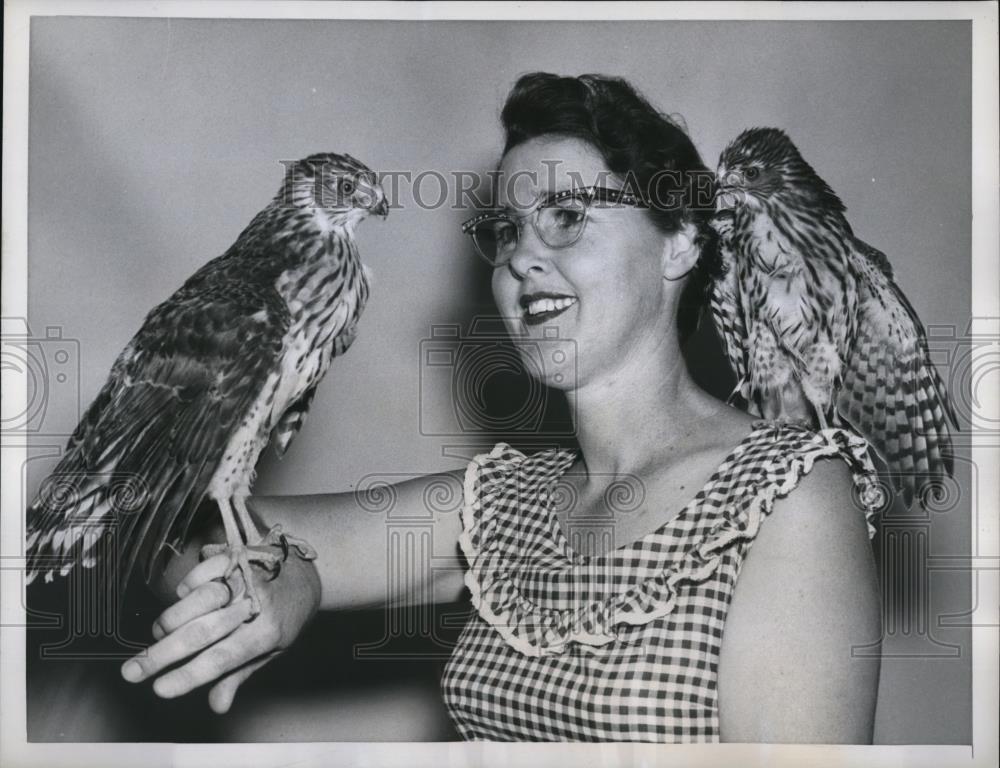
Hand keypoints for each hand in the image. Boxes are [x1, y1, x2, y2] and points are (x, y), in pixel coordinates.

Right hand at [119, 549, 320, 712]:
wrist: (305, 573)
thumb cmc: (285, 616)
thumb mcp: (271, 649)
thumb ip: (240, 674)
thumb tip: (217, 706)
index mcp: (267, 633)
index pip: (221, 659)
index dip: (188, 676)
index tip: (159, 689)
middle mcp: (255, 605)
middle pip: (202, 632)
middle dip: (162, 655)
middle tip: (132, 672)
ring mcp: (244, 579)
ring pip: (196, 601)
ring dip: (169, 621)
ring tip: (159, 634)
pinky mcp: (234, 557)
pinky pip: (198, 576)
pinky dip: (183, 592)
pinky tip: (182, 601)